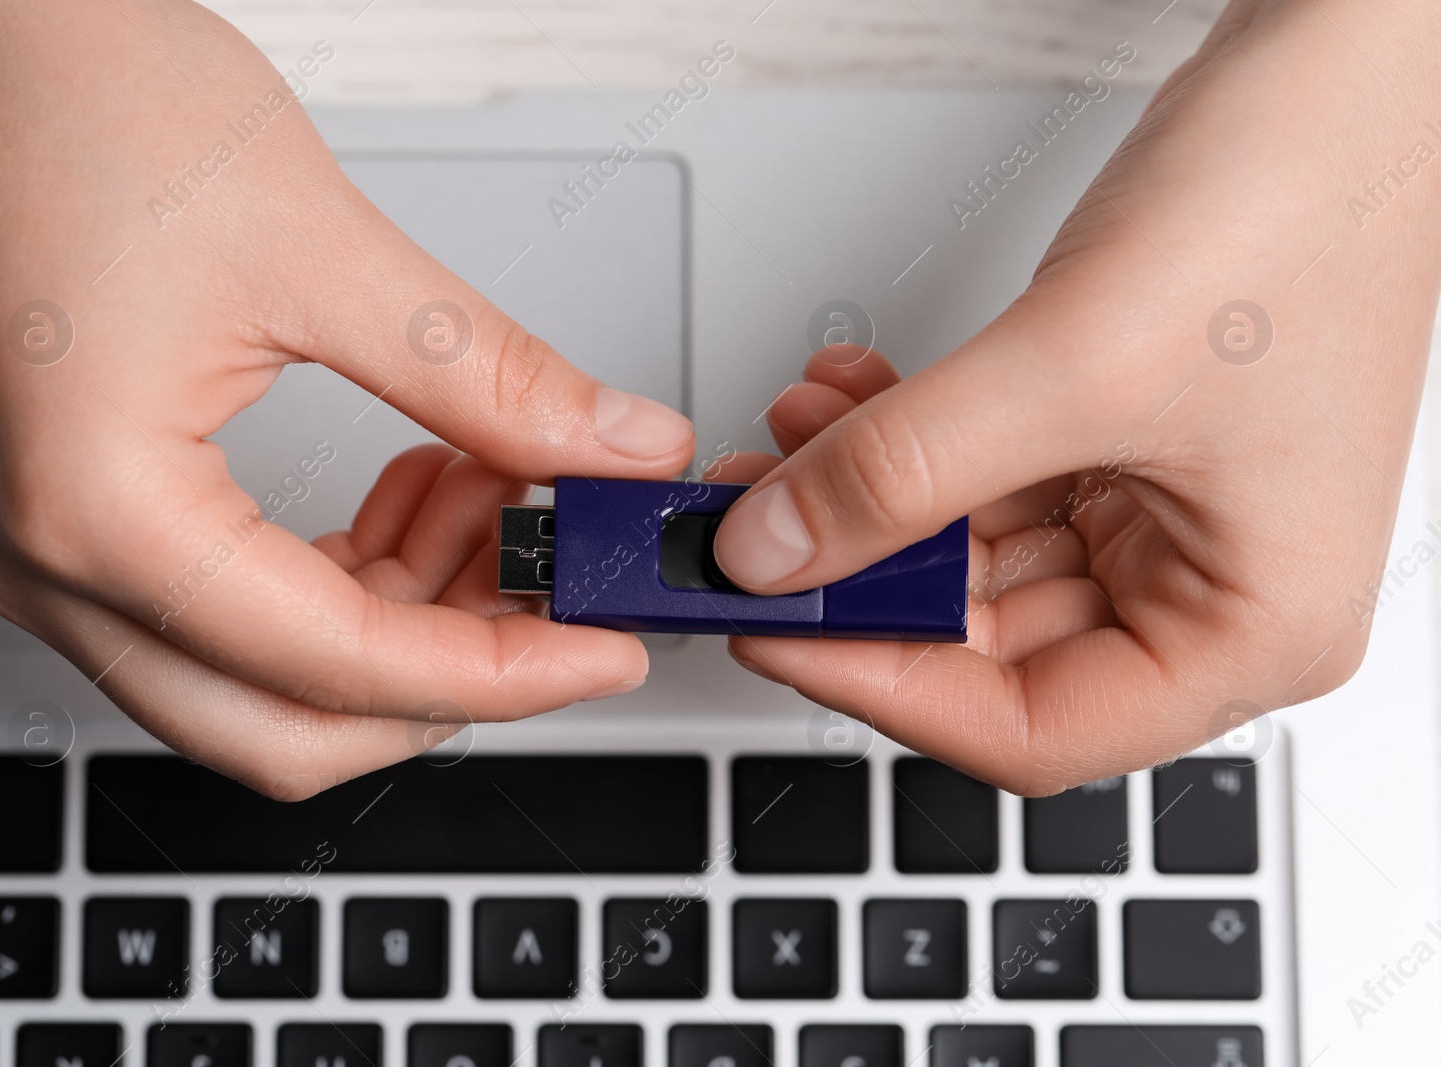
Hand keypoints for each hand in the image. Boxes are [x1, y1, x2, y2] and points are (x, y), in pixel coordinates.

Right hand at [0, 0, 693, 797]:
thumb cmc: (70, 95)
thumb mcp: (321, 248)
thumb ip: (487, 380)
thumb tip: (611, 450)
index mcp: (96, 512)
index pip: (342, 667)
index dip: (504, 672)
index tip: (603, 647)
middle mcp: (48, 560)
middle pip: (288, 726)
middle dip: (447, 675)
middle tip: (556, 591)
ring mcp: (47, 544)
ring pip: (260, 678)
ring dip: (400, 614)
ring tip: (496, 489)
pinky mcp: (70, 507)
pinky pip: (225, 607)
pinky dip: (340, 574)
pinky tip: (419, 483)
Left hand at [712, 0, 1440, 793]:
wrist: (1351, 75)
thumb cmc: (1304, 203)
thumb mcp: (1074, 364)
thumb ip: (905, 471)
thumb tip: (776, 549)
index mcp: (1255, 628)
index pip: (1033, 728)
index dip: (883, 687)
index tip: (776, 631)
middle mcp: (1212, 593)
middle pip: (987, 645)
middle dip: (857, 576)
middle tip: (754, 531)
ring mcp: (1163, 521)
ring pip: (970, 560)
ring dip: (868, 502)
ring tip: (785, 444)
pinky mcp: (1119, 452)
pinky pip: (985, 485)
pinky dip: (909, 449)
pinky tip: (846, 404)